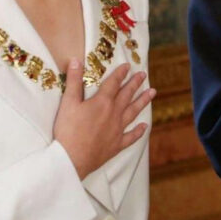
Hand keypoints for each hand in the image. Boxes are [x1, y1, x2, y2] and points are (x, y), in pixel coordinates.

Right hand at [53, 61, 154, 178]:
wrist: (72, 159)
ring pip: (133, 112)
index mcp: (102, 102)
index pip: (114, 83)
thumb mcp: (68, 102)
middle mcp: (114, 113)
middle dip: (135, 83)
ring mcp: (117, 130)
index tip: (128, 66)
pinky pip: (131, 136)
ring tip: (153, 92)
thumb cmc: (68, 130)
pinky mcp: (117, 145)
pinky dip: (138, 131)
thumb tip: (76, 60)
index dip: (120, 73)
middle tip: (143, 75)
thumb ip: (73, 80)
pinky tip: (144, 127)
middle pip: (127, 95)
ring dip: (143, 101)